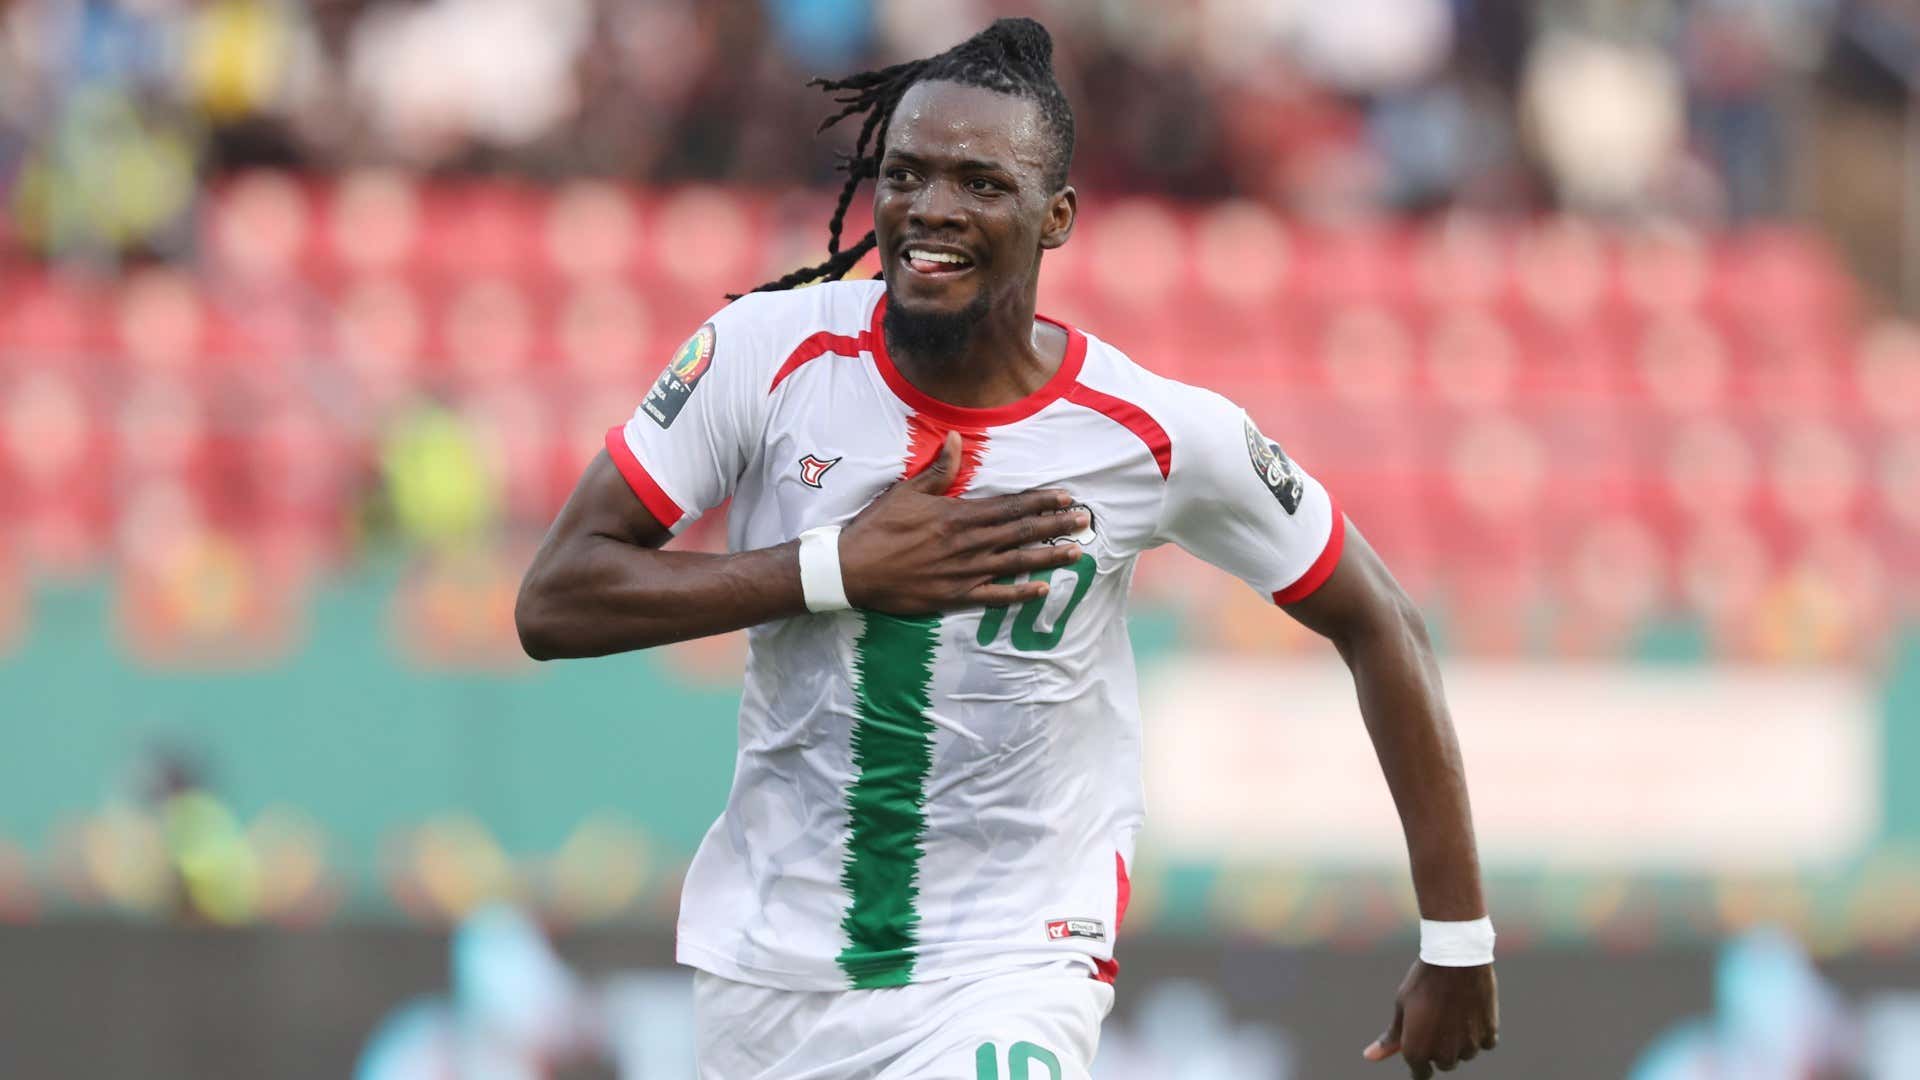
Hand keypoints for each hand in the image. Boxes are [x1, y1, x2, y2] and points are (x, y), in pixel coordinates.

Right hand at [838, 431, 1087, 614]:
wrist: (852, 569)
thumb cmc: (878, 527)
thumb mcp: (906, 492)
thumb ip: (939, 469)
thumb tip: (958, 439)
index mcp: (957, 515)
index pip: (1009, 506)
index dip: (1040, 501)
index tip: (1065, 497)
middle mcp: (967, 543)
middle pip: (1020, 531)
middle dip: (1055, 525)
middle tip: (1085, 520)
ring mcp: (963, 572)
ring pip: (1015, 562)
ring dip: (1047, 556)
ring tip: (1075, 551)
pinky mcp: (954, 596)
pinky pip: (994, 596)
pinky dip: (1019, 593)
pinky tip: (1042, 589)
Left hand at [1363, 961, 1497, 1077]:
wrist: (1455, 958)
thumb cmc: (1423, 982)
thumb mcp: (1401, 1007)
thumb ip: (1391, 1038)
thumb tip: (1369, 1057)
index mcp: (1417, 1051)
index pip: (1421, 1073)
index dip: (1420, 1060)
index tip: (1422, 1044)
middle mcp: (1444, 1056)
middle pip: (1444, 1063)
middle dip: (1440, 1048)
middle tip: (1437, 1017)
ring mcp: (1468, 1046)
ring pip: (1464, 1053)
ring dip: (1460, 1040)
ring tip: (1453, 1009)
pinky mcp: (1489, 1034)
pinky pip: (1485, 1043)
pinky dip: (1478, 1032)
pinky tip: (1470, 1010)